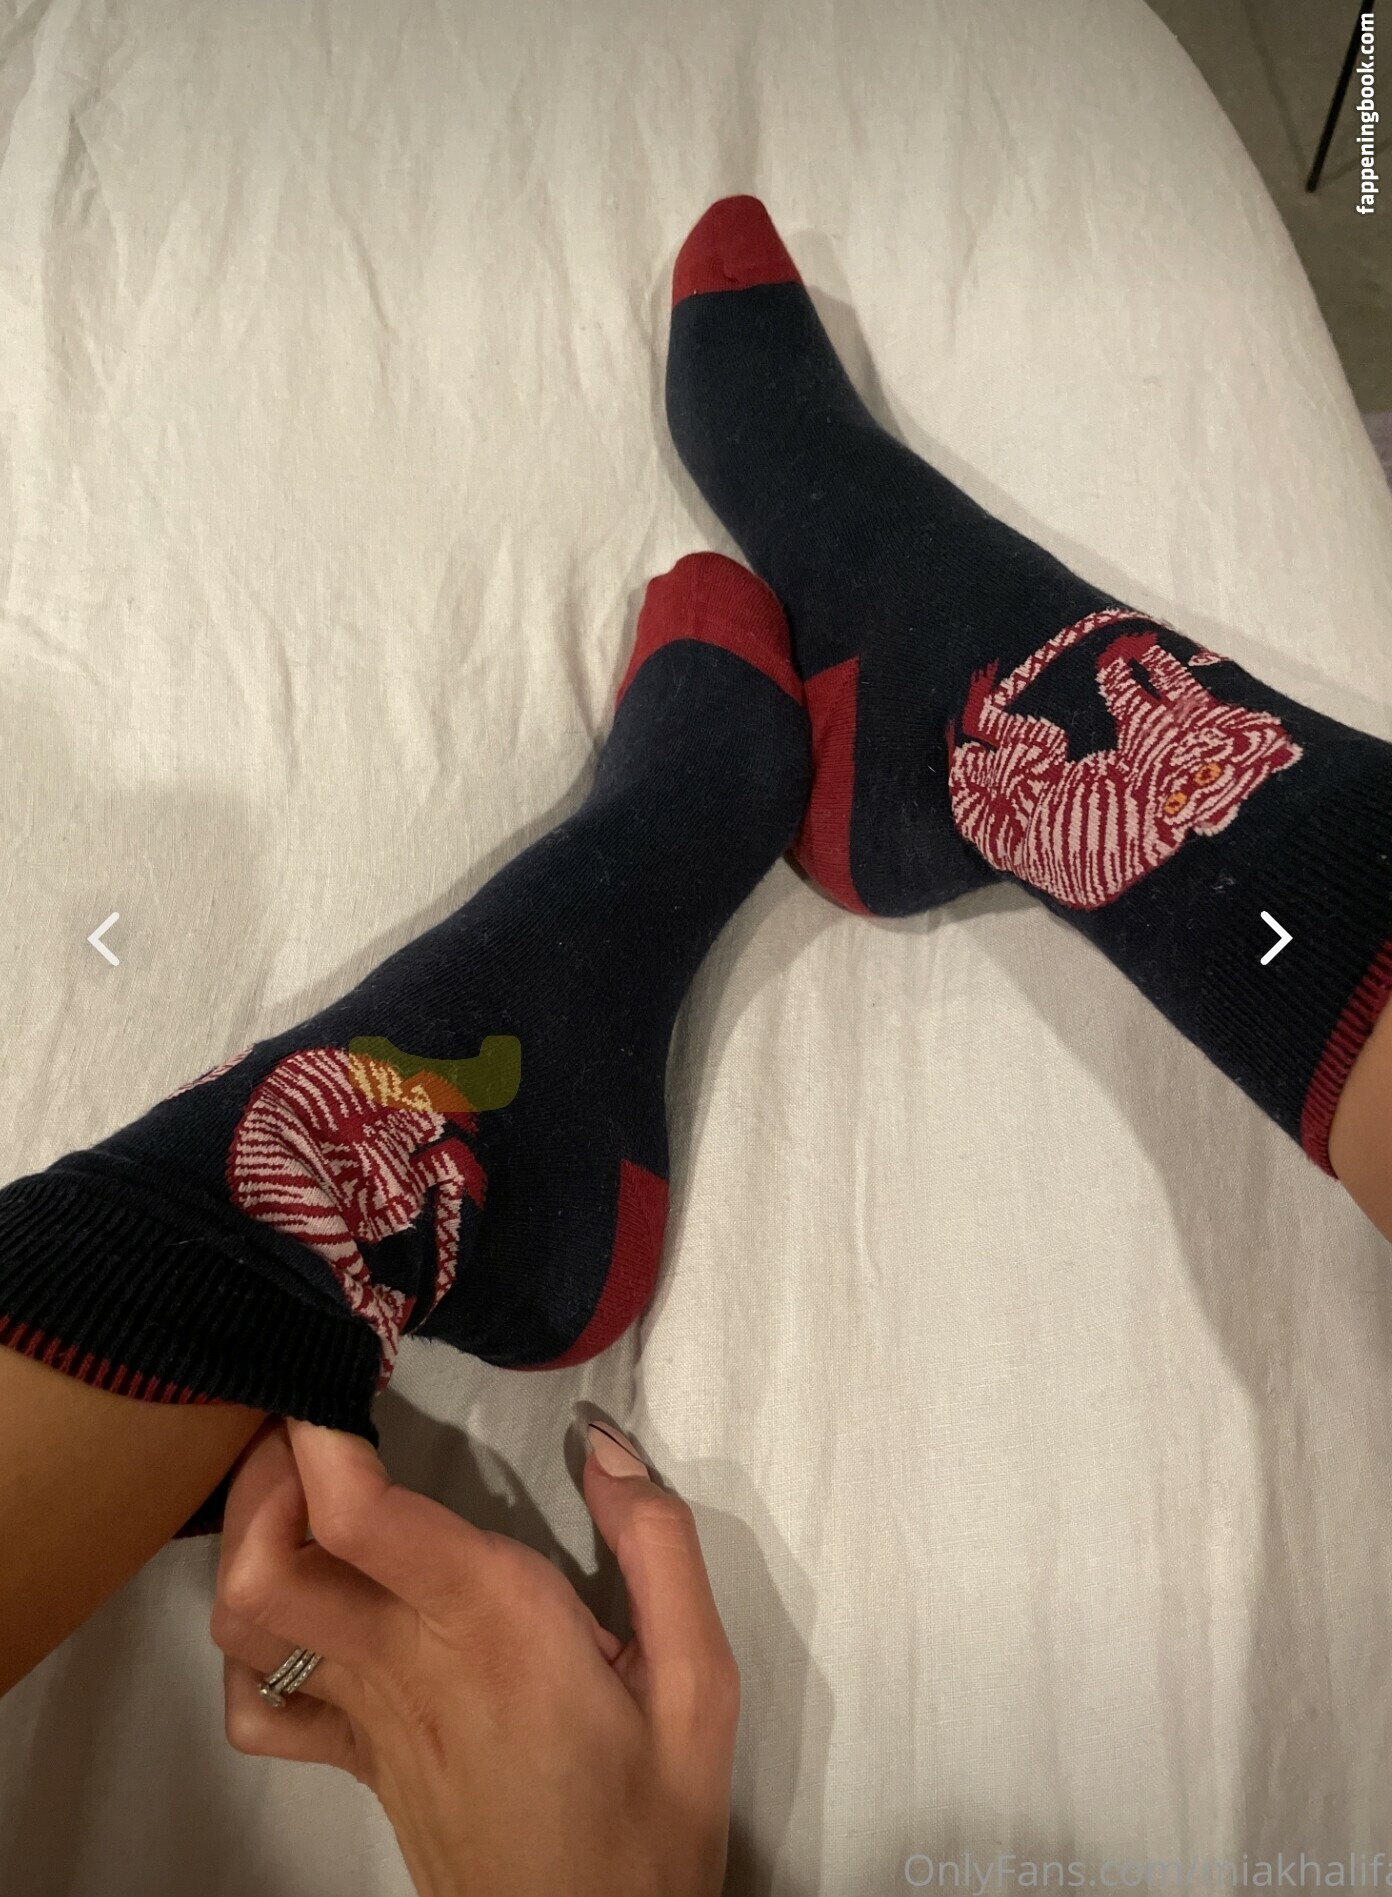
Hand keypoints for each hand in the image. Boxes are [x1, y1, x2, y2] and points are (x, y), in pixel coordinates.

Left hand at [210, 1415, 738, 1896]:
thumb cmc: (650, 1822)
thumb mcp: (702, 1680)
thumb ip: (659, 1545)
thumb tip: (603, 1443)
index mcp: (492, 1623)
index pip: (361, 1516)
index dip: (321, 1431)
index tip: (335, 1362)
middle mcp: (408, 1660)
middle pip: (268, 1558)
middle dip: (266, 1466)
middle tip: (310, 1411)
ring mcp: (366, 1718)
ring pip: (244, 1623)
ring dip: (246, 1536)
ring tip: (295, 1481)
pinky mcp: (354, 1763)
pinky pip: (257, 1707)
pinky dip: (247, 1644)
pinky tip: (295, 1603)